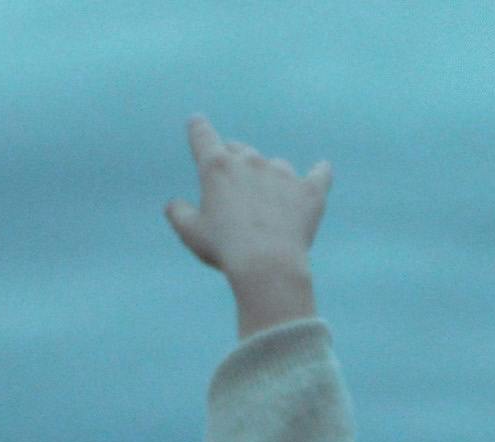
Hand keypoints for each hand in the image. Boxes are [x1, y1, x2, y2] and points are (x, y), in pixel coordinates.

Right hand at [165, 114, 329, 336]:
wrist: (268, 265)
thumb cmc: (225, 249)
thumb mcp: (190, 233)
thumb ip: (178, 213)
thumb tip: (174, 205)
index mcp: (217, 167)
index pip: (202, 136)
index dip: (198, 129)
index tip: (197, 123)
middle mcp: (250, 161)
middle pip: (240, 149)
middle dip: (234, 162)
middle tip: (234, 186)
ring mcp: (283, 173)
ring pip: (274, 165)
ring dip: (269, 177)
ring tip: (267, 206)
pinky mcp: (309, 191)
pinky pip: (319, 174)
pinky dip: (319, 173)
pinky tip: (321, 170)